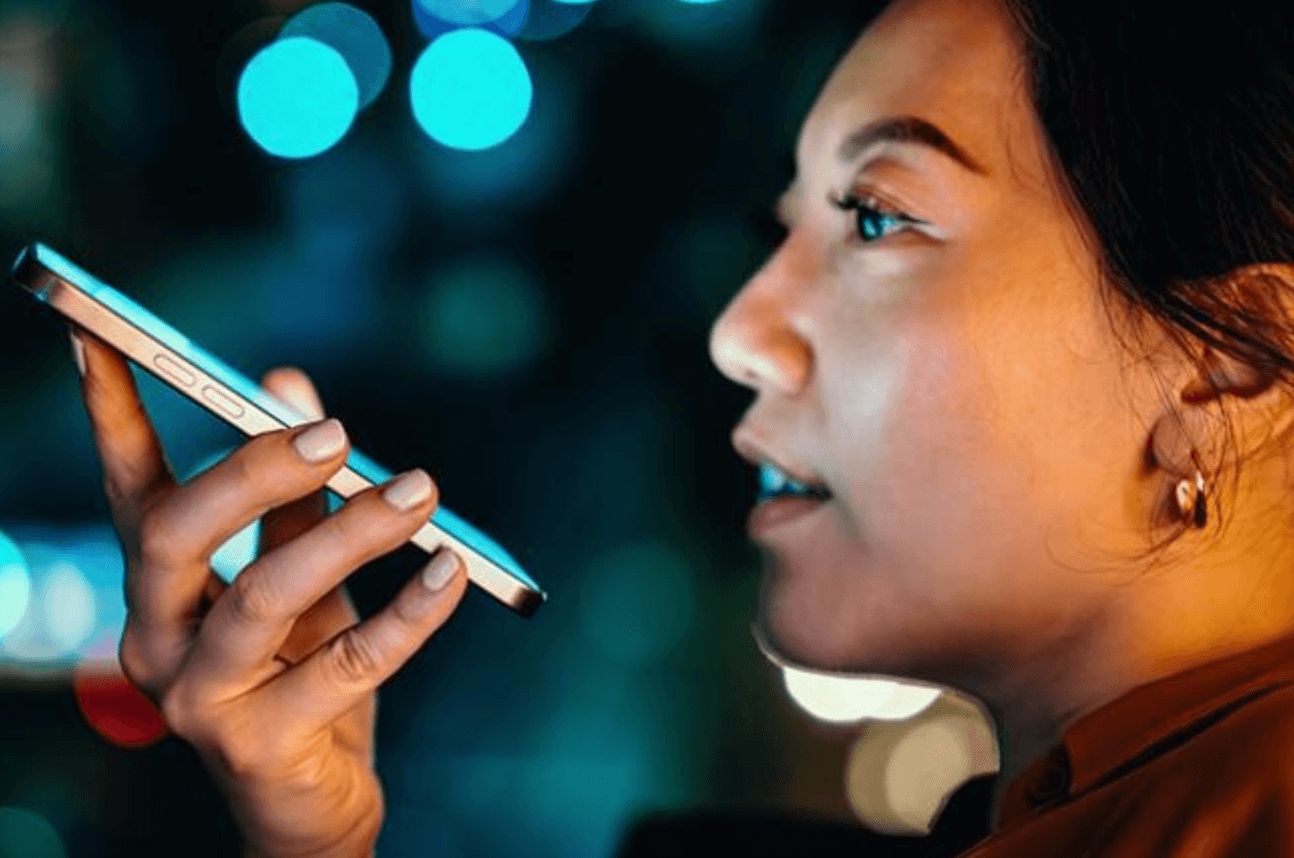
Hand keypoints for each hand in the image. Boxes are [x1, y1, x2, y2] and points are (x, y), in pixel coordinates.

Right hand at [69, 326, 468, 857]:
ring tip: (420, 488)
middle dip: (253, 472)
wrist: (310, 802)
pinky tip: (452, 572)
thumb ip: (294, 492)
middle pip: (177, 535)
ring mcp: (201, 698)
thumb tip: (287, 384)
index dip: (112, 414)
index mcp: (162, 587)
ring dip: (350, 533)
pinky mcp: (262, 745)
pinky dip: (407, 613)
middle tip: (333, 432)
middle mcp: (158, 638)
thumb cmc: (300, 671)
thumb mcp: (299, 574)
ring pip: (264, 596)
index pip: (130, 488)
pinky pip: (347, 665)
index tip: (103, 337)